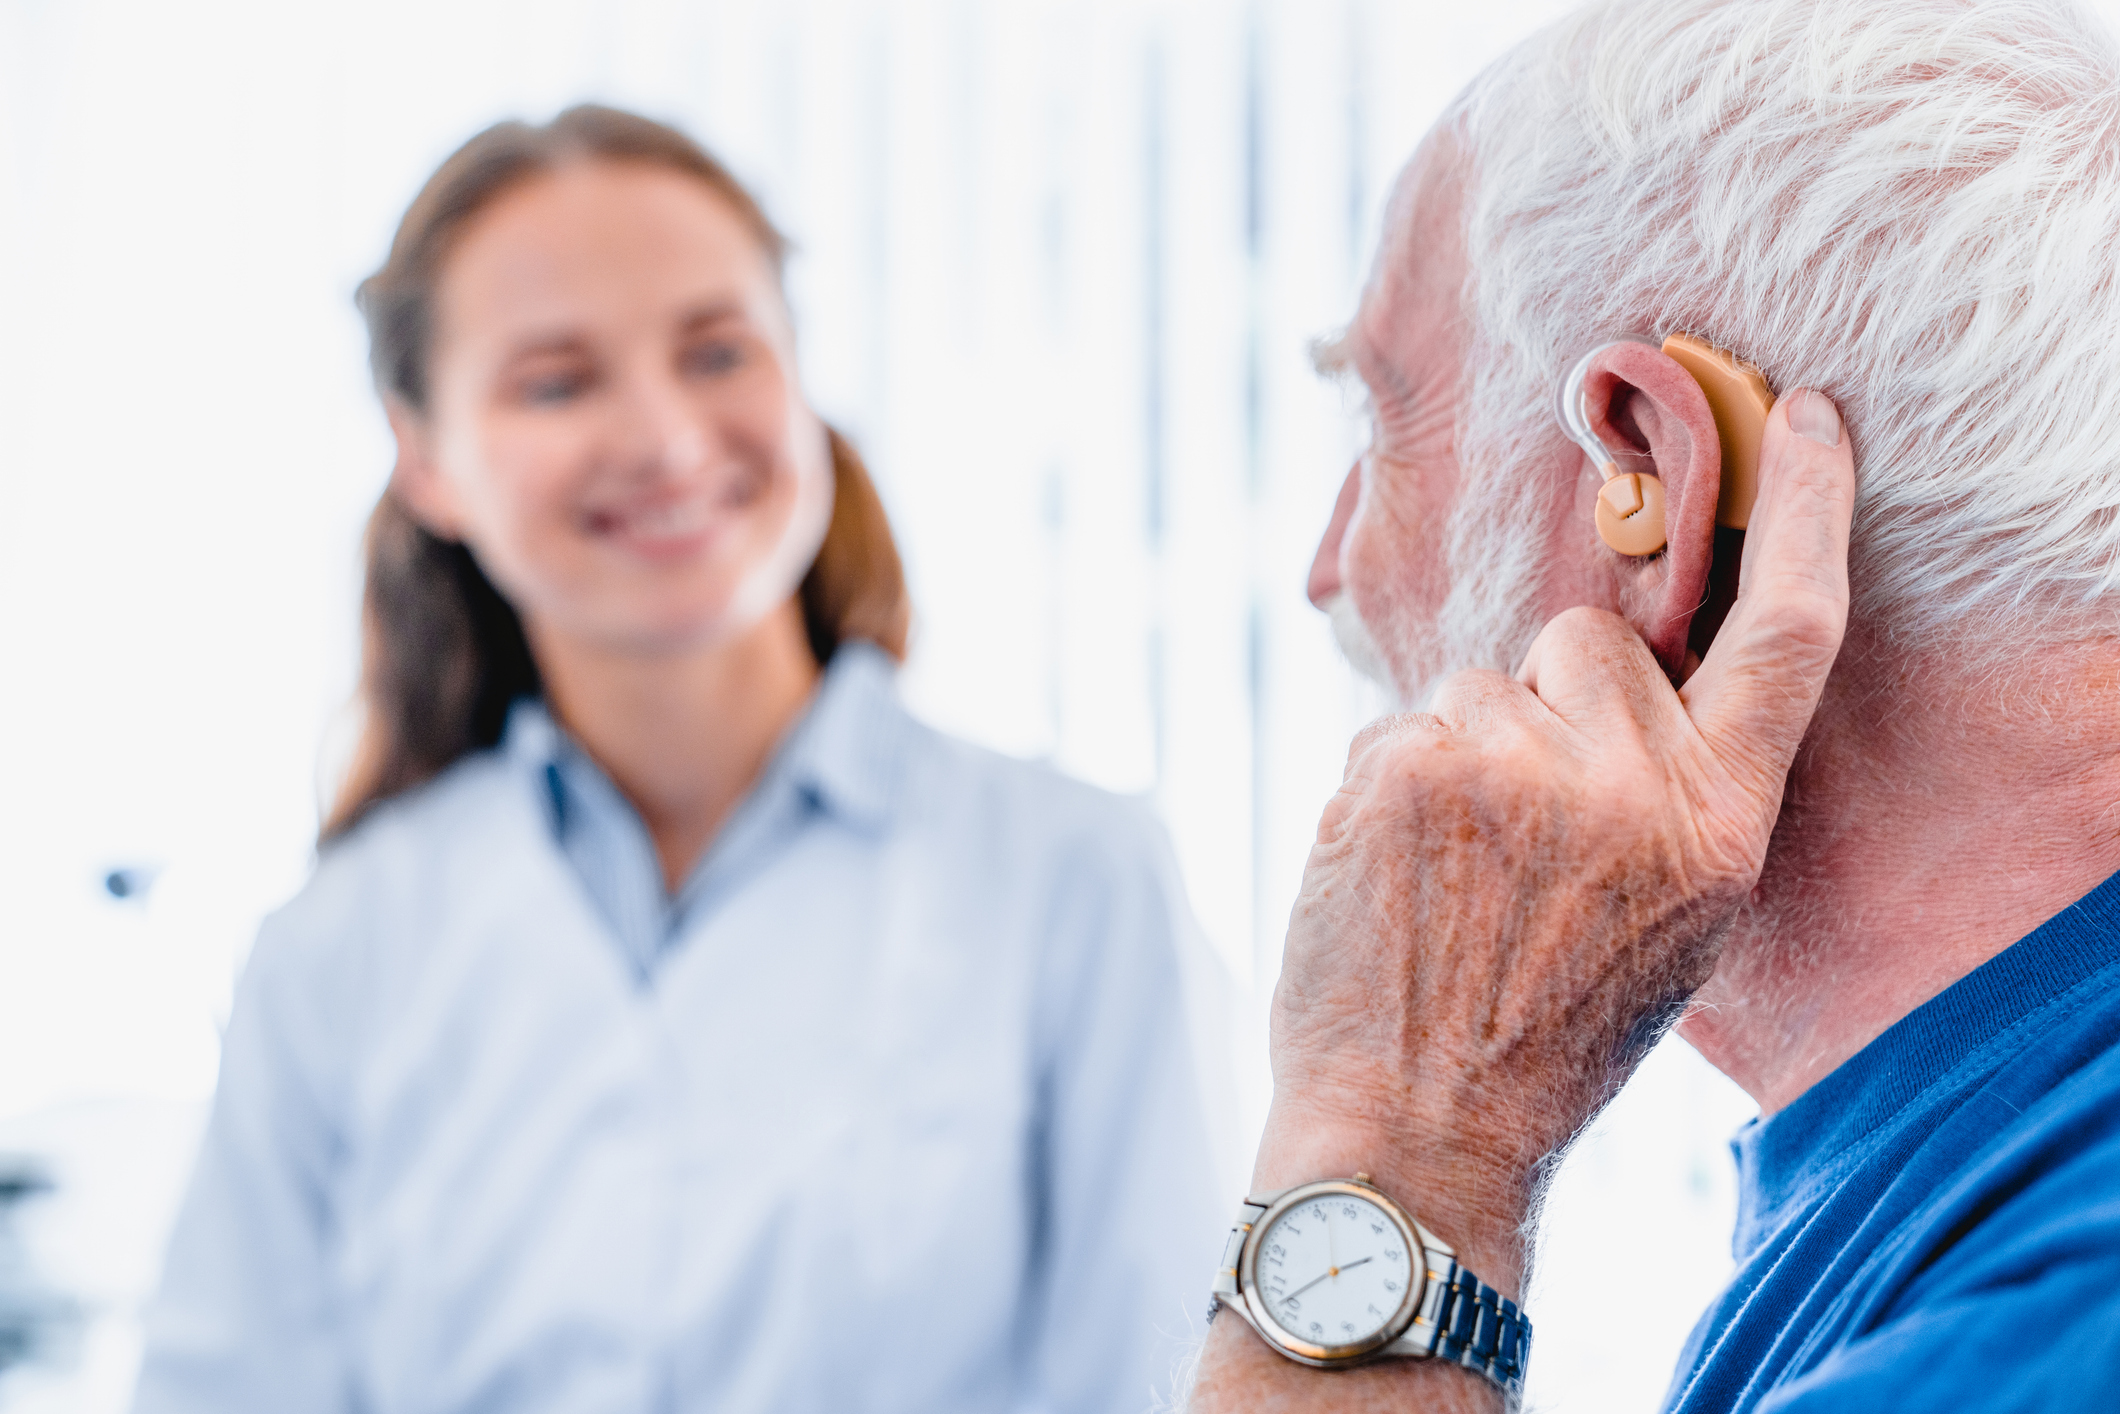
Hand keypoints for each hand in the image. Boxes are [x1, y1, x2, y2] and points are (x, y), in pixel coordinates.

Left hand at [1194, 390, 1852, 1412]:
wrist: (1420, 1124)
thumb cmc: (1546, 1030)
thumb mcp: (1672, 922)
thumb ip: (1668, 789)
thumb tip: (1612, 677)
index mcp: (1718, 822)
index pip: (1787, 637)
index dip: (1808, 516)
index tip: (1811, 419)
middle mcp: (1626, 779)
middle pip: (1581, 640)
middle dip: (1545, 704)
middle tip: (1516, 827)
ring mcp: (1508, 762)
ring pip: (1474, 682)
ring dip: (1457, 750)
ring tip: (1448, 872)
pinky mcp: (1402, 763)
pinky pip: (1393, 722)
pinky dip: (1386, 782)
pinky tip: (1390, 874)